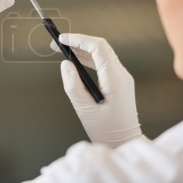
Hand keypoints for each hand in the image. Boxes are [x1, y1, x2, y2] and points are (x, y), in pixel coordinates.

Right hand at [51, 33, 141, 147]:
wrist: (125, 143)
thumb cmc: (106, 131)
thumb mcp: (84, 110)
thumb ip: (73, 85)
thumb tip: (66, 64)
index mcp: (115, 79)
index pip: (98, 47)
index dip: (79, 40)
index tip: (61, 40)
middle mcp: (121, 74)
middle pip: (101, 47)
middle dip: (78, 42)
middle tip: (58, 44)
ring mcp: (122, 78)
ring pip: (102, 54)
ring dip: (82, 50)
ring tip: (63, 50)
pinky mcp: (119, 83)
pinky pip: (104, 63)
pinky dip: (89, 59)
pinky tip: (76, 61)